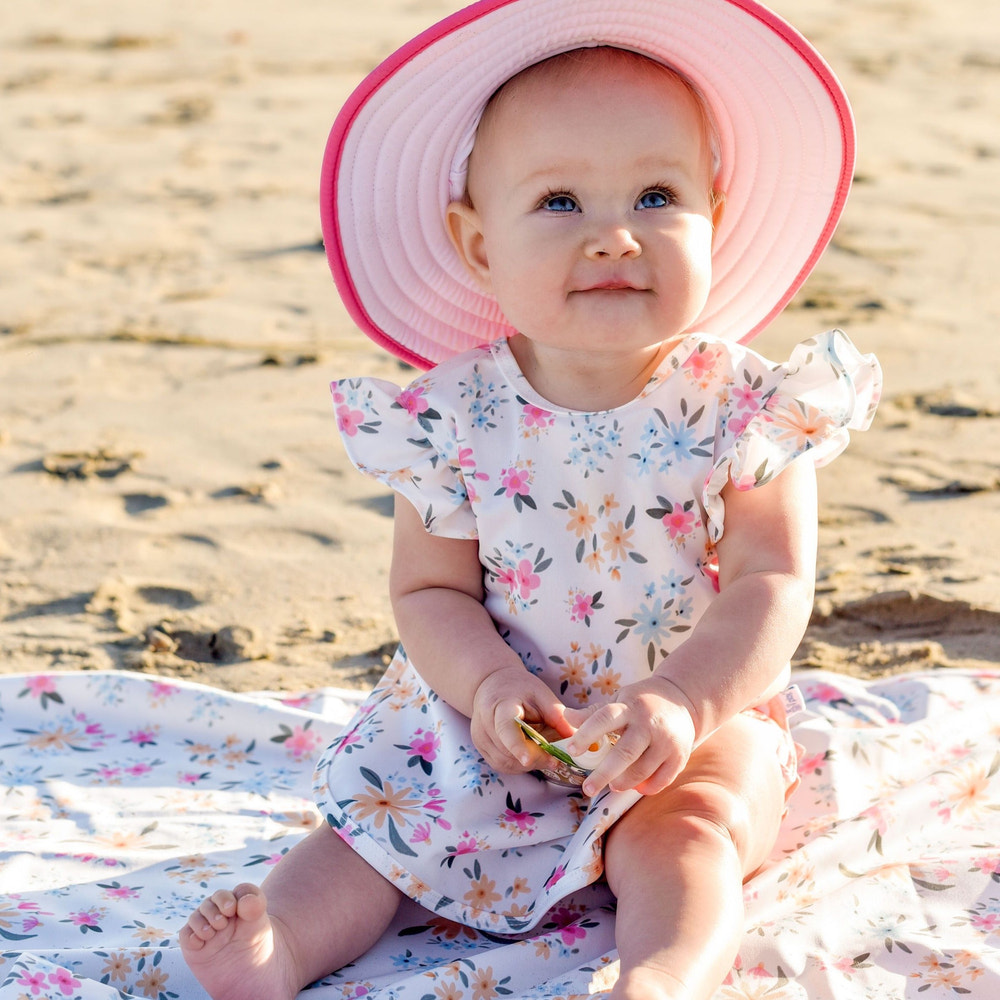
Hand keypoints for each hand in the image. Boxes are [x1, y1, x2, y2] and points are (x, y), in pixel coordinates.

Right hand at [471, 665, 571, 773]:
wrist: (493, 686)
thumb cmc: (520, 689)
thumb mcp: (541, 694)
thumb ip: (557, 715)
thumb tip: (575, 738)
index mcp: (500, 705)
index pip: (505, 728)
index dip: (516, 745)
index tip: (528, 760)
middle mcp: (484, 723)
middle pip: (507, 750)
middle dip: (534, 758)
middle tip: (555, 759)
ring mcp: (480, 738)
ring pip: (505, 762)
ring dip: (528, 764)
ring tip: (544, 755)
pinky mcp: (482, 748)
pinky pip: (502, 765)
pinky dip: (519, 765)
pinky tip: (530, 755)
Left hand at [563, 675, 696, 796]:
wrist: (682, 699)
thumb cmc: (640, 703)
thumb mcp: (618, 701)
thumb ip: (593, 713)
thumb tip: (565, 717)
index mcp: (629, 706)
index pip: (604, 719)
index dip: (586, 735)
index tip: (571, 750)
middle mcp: (649, 723)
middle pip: (624, 753)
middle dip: (603, 773)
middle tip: (587, 788)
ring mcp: (667, 740)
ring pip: (642, 770)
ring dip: (624, 782)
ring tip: (612, 785)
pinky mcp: (680, 756)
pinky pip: (662, 780)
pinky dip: (646, 788)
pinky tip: (636, 787)